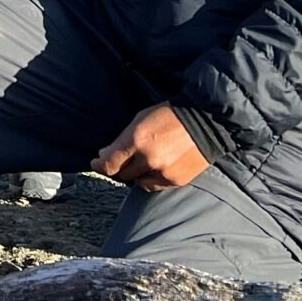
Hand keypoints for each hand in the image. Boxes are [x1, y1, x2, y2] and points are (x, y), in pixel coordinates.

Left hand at [93, 104, 207, 192]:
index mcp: (136, 139)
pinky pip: (154, 186)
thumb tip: (105, 155)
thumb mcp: (140, 118)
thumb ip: (122, 139)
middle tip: (123, 158)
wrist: (205, 121)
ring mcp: (163, 171)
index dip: (100, 165)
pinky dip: (150, 178)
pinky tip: (155, 167)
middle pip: (123, 173)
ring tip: (142, 161)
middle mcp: (148, 158)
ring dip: (136, 174)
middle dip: (120, 166)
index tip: (96, 162)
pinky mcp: (175, 180)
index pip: (110, 163)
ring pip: (138, 182)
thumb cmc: (169, 115)